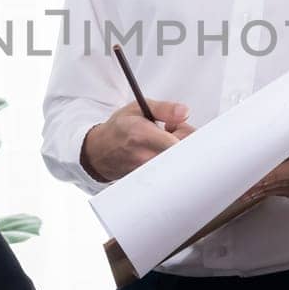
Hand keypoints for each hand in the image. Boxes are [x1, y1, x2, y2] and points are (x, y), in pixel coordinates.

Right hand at [79, 98, 194, 181]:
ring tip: (166, 143)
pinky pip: (172, 171)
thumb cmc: (120, 128)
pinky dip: (173, 161)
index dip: (187, 134)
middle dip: (186, 142)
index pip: (176, 142)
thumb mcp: (138, 108)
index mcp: (142, 134)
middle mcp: (144, 156)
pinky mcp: (150, 180)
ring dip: (179, 152)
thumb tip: (184, 111)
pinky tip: (162, 154)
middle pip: (182, 154)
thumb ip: (164, 109)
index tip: (184, 127)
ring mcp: (147, 171)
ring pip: (179, 163)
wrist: (101, 151)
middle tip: (176, 133)